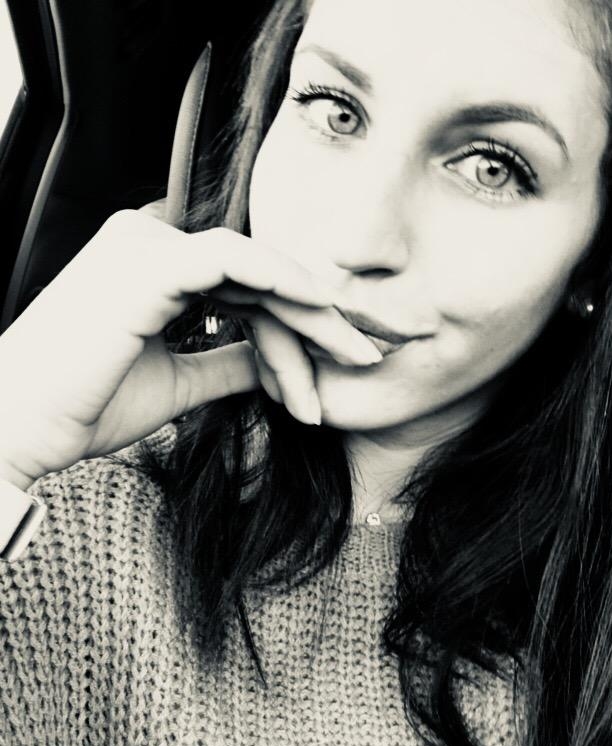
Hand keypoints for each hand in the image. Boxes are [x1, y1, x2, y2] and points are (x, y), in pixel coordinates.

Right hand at [0, 203, 381, 485]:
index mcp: (153, 270)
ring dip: (311, 317)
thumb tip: (273, 362)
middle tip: (369, 355)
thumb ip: (228, 364)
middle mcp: (150, 245)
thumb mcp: (178, 383)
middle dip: (319, 321)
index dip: (296, 327)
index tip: (337, 367)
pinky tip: (325, 310)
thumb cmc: (85, 405)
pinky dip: (283, 281)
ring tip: (356, 356)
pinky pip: (234, 260)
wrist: (22, 427)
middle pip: (259, 280)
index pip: (244, 291)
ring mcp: (146, 247)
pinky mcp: (148, 262)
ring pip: (257, 272)